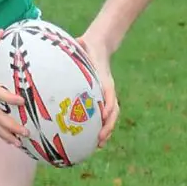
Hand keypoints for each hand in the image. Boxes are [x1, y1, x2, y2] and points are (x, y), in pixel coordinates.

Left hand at [76, 30, 118, 146]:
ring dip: (106, 130)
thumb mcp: (82, 45)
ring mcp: (105, 96)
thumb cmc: (87, 47)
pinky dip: (100, 127)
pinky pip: (103, 115)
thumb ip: (78, 44)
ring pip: (110, 116)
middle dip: (108, 125)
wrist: (97, 47)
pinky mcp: (101, 99)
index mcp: (104, 79)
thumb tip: (73, 41)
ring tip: (99, 145)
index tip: (104, 115)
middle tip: (100, 139)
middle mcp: (107, 89)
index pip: (109, 94)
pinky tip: (91, 140)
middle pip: (113, 110)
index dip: (108, 105)